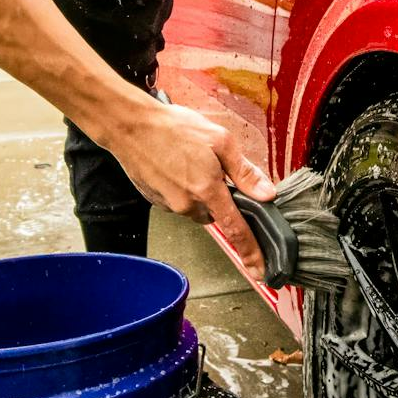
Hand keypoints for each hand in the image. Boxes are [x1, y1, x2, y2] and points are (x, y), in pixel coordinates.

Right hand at [101, 94, 275, 279]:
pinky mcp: (155, 200)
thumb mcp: (220, 140)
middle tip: (212, 166)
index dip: (251, 253)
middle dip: (219, 197)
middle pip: (215, 214)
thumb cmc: (173, 128)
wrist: (131, 126)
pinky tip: (175, 164)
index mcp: (208, 190)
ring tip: (189, 160)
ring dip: (199, 190)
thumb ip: (244, 171)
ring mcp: (169, 205)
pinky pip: (178, 200)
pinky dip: (181, 187)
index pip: (236, 230)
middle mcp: (187, 204)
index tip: (259, 271)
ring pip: (196, 207)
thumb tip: (266, 193)